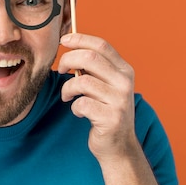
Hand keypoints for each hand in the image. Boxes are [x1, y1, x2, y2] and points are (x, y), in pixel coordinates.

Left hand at [58, 33, 137, 163]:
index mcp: (124, 70)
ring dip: (67, 88)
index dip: (80, 39)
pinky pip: (82, 104)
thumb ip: (94, 67)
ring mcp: (119, 101)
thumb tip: (70, 44)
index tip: (63, 40)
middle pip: (90, 58)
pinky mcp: (111, 118)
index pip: (102, 46)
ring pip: (82, 81)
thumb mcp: (105, 84)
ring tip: (67, 95)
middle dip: (68, 60)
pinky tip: (78, 111)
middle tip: (60, 69)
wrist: (118, 145)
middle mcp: (125, 83)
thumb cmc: (105, 110)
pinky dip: (75, 107)